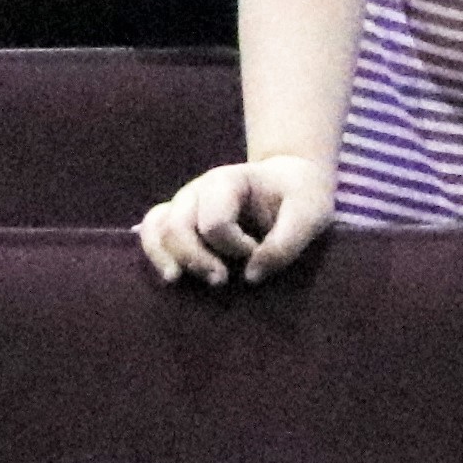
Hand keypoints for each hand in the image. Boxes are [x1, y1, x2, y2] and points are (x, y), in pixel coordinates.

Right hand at [138, 152, 335, 286]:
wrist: (290, 182)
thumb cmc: (299, 196)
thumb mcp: (309, 214)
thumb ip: (285, 244)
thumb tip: (250, 277)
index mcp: (228, 181)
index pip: (215, 222)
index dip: (234, 246)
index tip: (256, 252)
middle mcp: (198, 190)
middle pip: (178, 225)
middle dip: (195, 258)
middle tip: (221, 282)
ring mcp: (185, 204)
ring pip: (157, 228)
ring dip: (167, 258)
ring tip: (178, 281)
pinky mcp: (179, 219)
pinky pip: (152, 231)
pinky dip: (154, 253)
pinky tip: (170, 274)